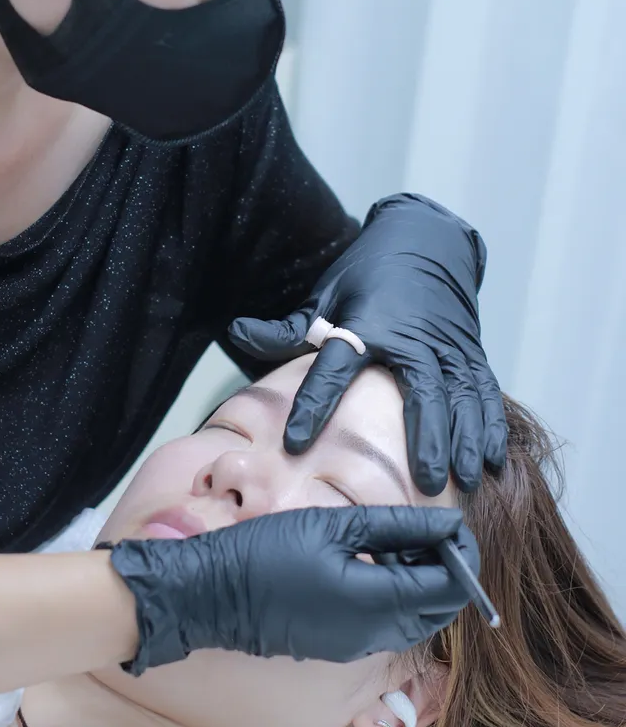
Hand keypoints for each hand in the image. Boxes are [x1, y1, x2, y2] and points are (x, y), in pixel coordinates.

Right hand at [103, 505, 477, 673]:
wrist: (212, 594)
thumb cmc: (267, 552)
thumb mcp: (335, 526)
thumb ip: (398, 526)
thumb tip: (449, 523)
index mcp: (378, 603)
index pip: (451, 587)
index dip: (464, 555)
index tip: (455, 524)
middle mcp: (376, 635)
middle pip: (440, 608)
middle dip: (446, 569)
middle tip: (427, 528)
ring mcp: (358, 646)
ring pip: (415, 617)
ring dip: (420, 581)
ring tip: (394, 539)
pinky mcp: (342, 646)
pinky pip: (388, 624)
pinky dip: (395, 594)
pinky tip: (370, 561)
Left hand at [228, 194, 506, 494]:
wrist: (425, 243)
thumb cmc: (366, 278)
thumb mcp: (324, 297)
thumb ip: (285, 328)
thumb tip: (235, 332)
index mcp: (365, 324)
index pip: (334, 367)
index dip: (314, 403)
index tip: (295, 442)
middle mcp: (411, 338)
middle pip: (420, 390)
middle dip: (424, 437)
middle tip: (420, 482)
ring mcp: (447, 347)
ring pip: (460, 397)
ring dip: (463, 441)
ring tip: (464, 483)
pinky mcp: (471, 353)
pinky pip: (485, 392)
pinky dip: (490, 427)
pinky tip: (491, 462)